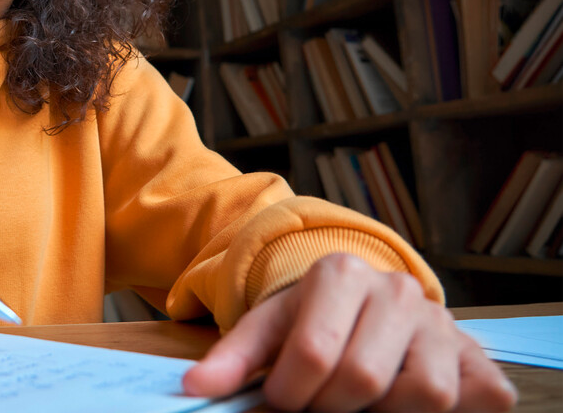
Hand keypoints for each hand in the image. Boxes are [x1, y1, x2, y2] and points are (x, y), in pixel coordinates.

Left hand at [182, 254, 516, 411]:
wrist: (368, 306)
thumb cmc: (313, 321)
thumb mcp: (268, 328)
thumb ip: (233, 358)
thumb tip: (195, 388)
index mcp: (339, 273)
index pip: (315, 353)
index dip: (292, 394)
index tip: (282, 400)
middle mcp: (398, 289)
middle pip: (364, 379)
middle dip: (331, 407)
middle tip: (319, 405)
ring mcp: (442, 322)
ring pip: (425, 394)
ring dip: (386, 412)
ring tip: (360, 401)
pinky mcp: (476, 356)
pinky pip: (477, 400)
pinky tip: (405, 402)